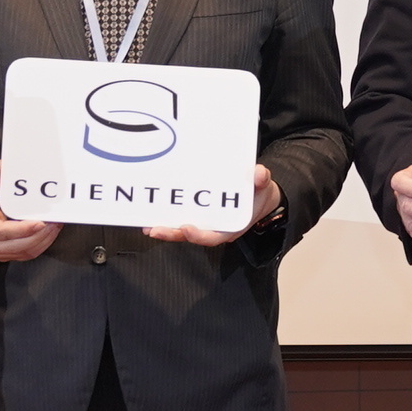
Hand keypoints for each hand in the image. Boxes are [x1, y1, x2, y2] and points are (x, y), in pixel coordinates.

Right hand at [0, 166, 59, 263]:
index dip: (22, 230)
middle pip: (16, 246)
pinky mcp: (3, 254)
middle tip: (54, 221)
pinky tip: (49, 232)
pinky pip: (25, 253)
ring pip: (23, 252)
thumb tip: (0, 168)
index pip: (1, 233)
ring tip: (56, 225)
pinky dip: (40, 244)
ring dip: (43, 240)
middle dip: (39, 235)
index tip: (40, 223)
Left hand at [146, 165, 283, 247]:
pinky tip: (153, 213)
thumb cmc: (258, 193)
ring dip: (165, 228)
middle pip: (191, 236)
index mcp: (231, 227)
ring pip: (182, 230)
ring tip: (147, 226)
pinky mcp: (198, 215)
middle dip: (172, 234)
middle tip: (154, 229)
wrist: (258, 196)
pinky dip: (167, 217)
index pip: (213, 237)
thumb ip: (261, 180)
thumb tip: (259, 173)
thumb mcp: (263, 186)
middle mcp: (215, 228)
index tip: (186, 227)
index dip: (198, 235)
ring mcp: (205, 223)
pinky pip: (181, 219)